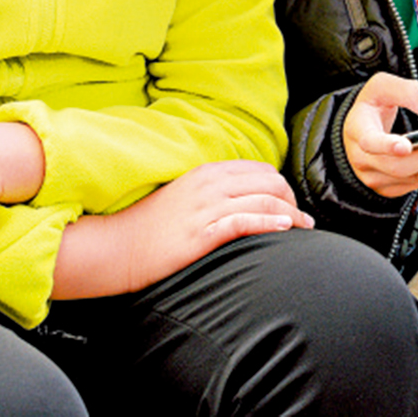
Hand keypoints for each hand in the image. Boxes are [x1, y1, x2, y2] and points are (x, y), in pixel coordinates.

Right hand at [53, 159, 313, 299]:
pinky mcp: (200, 233)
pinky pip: (245, 222)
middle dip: (292, 199)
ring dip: (291, 215)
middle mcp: (209, 185)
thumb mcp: (183, 197)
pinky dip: (270, 223)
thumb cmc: (148, 227)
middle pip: (270, 182)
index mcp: (206, 172)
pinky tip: (285, 230)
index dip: (282, 186)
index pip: (260, 169)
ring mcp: (205, 208)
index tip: (291, 204)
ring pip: (264, 201)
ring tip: (303, 228)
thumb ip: (212, 192)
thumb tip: (242, 199)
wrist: (114, 247)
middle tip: (302, 220)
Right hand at [343, 72, 417, 197]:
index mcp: (359, 131)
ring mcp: (376, 177)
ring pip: (414, 177)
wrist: (361, 127)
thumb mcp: (382, 86)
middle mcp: (364, 160)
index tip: (407, 146)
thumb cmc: (372, 105)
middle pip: (400, 166)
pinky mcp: (391, 187)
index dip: (388, 146)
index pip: (371, 142)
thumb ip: (408, 92)